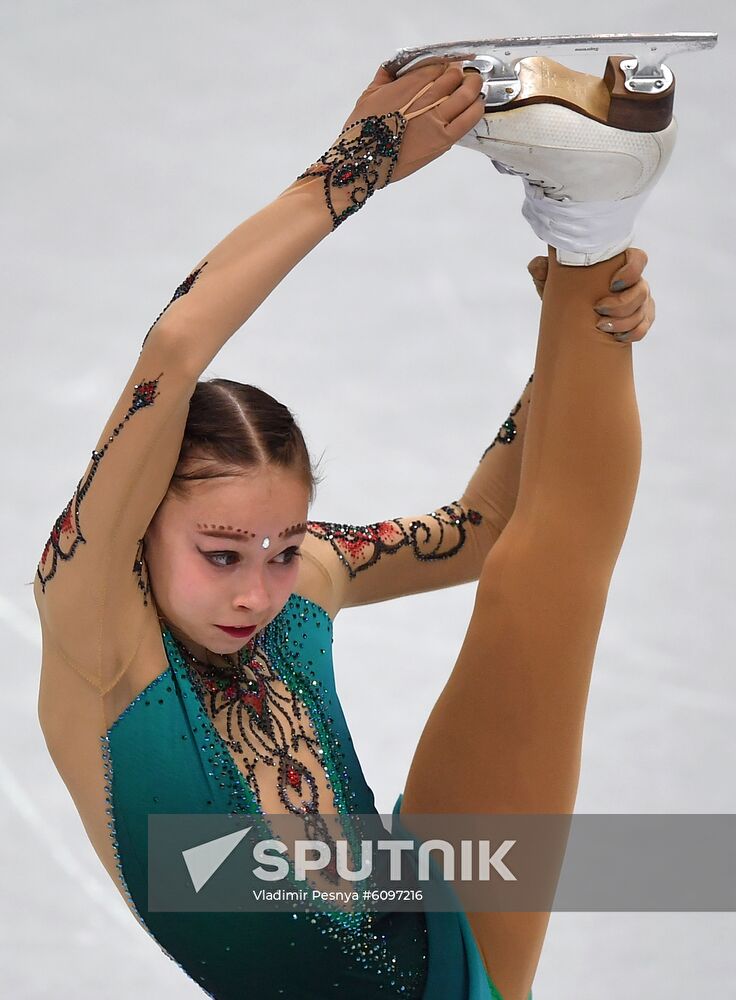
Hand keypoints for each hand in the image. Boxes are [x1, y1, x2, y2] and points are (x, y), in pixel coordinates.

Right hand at [338, 59, 485, 183]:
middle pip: (453, 77)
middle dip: (461, 72)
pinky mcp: (443, 141)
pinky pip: (467, 121)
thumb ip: (384, 78)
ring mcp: (437, 121)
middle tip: (465, 73)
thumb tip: (393, 68)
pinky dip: (476, 109)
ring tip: (475, 85)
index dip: (445, 64)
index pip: (435, 67)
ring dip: (474, 86)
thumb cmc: (362, 129)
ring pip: (466, 96)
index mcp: (408, 86)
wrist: (365, 163)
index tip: (448, 66)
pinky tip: (477, 105)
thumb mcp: (369, 96)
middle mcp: (425, 100)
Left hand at [527, 248, 655, 342]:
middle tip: (599, 310)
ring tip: (602, 327)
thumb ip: (543, 270)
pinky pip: (643, 327)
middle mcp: (632, 282)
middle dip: (623, 304)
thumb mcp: (550, 282)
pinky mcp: (639, 319)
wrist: (568, 318)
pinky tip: (616, 337)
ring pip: (643, 310)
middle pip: (642, 289)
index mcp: (616, 265)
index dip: (631, 271)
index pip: (637, 259)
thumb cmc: (564, 292)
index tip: (612, 284)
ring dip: (625, 321)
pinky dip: (633, 333)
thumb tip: (537, 265)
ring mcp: (638, 301)